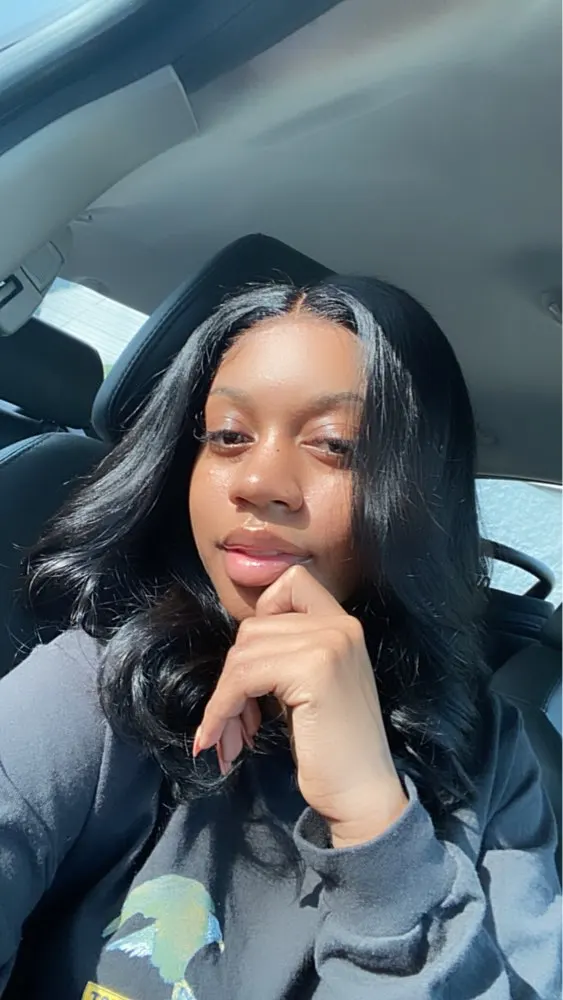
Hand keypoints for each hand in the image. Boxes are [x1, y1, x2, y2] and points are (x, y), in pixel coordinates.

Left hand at [193, 566, 407, 845]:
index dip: (262, 615)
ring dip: (223, 701)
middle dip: (232, 677)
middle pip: (253, 628)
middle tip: (232, 722)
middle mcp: (340, 625)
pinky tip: (220, 739)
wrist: (364, 795)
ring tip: (229, 737)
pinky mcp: (314, 671)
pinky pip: (243, 678)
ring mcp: (329, 644)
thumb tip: (237, 651)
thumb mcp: (311, 685)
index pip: (291, 582)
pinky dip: (221, 710)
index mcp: (343, 625)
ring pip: (243, 654)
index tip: (254, 666)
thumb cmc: (333, 748)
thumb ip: (287, 652)